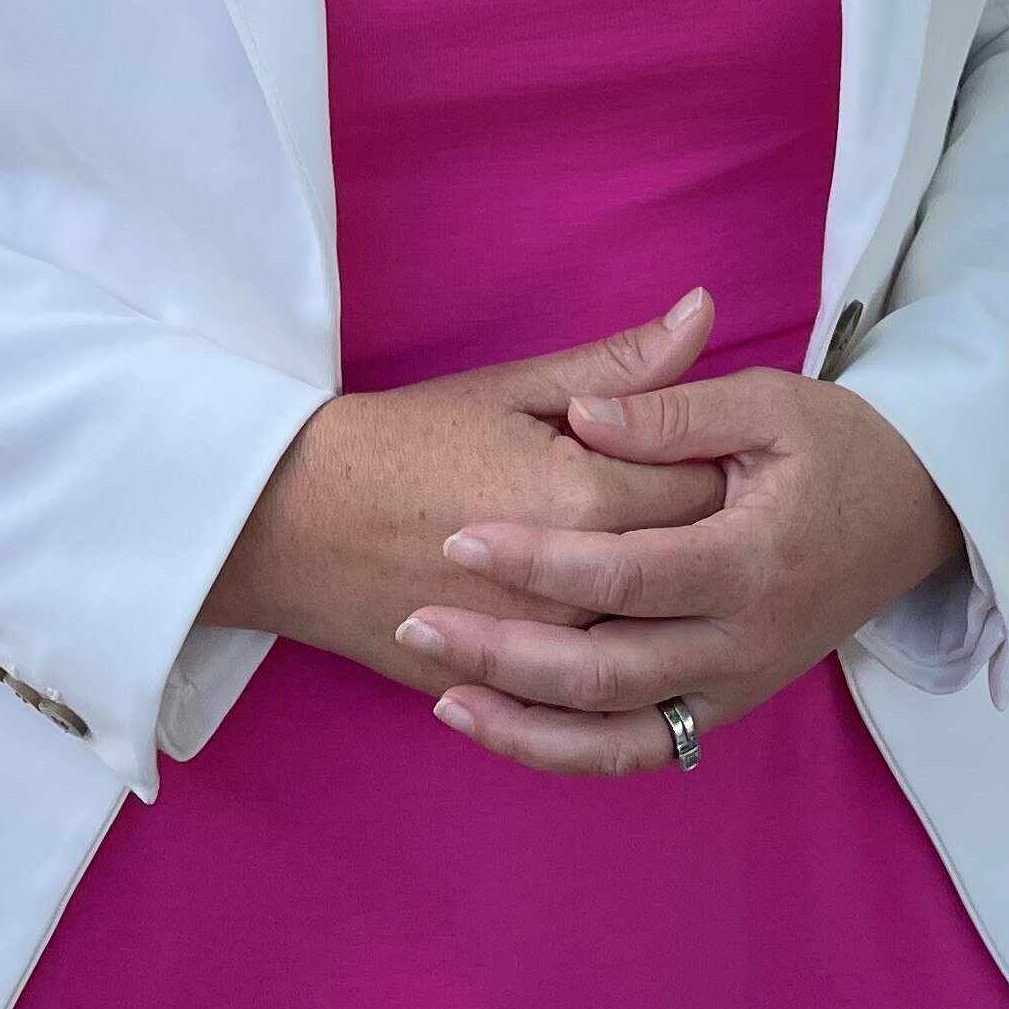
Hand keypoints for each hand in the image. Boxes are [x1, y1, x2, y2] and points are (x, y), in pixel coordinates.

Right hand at [201, 290, 728, 692]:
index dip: (717, 464)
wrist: (291, 521)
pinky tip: (614, 622)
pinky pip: (593, 697)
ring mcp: (541, 652)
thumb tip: (705, 311)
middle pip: (691, 567)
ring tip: (657, 560)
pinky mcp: (509, 691)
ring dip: (666, 603)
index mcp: (585, 499)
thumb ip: (620, 365)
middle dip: (705, 536)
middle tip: (690, 503)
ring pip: (651, 636)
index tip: (714, 450)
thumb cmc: (403, 441)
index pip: (707, 488)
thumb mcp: (512, 388)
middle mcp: (576, 588)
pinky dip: (615, 661)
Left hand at [397, 363, 966, 773]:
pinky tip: (501, 724)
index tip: (459, 538)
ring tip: (442, 694)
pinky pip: (639, 750)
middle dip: (503, 652)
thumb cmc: (836, 444)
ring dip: (523, 724)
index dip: (538, 560)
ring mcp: (737, 687)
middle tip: (418, 621)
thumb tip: (582, 415)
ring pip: (616, 734)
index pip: (626, 574)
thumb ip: (671, 409)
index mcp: (753, 559)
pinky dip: (566, 752)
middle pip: (607, 671)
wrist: (915, 511)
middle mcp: (745, 642)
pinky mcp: (727, 708)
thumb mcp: (767, 403)